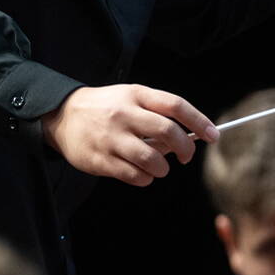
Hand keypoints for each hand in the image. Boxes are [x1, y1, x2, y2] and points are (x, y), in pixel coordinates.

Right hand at [39, 84, 218, 186]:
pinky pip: (135, 176)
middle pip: (168, 132)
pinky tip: (142, 173)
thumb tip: (188, 136)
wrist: (61, 116)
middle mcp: (124, 115)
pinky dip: (146, 178)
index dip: (199, 121)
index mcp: (135, 95)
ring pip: (153, 159)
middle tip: (187, 156)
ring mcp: (111, 138)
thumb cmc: (105, 107)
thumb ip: (157, 113)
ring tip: (159, 167)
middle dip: (185, 148)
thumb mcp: (130, 98)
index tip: (213, 135)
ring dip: (164, 168)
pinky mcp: (101, 160)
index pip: (175, 106)